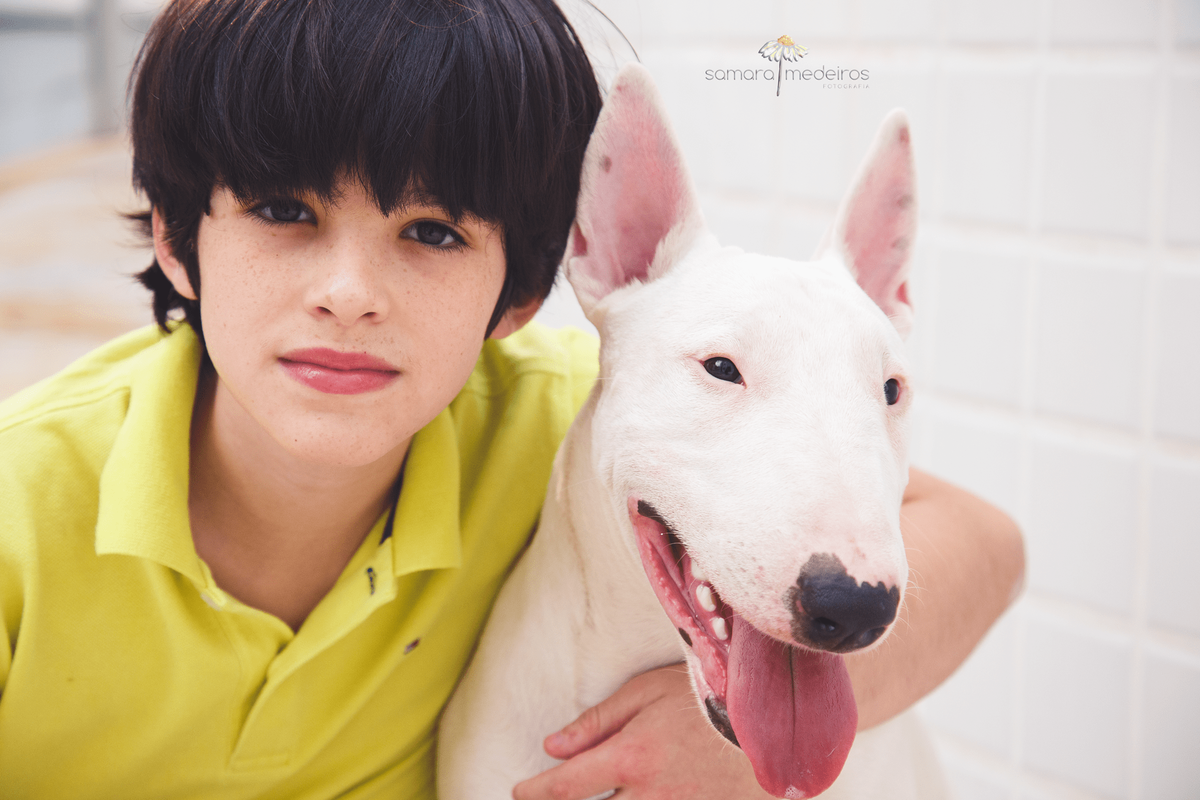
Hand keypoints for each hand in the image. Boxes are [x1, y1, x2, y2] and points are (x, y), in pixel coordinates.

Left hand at [512, 664, 772, 799]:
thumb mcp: (648, 693)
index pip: (567, 786)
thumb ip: (598, 722)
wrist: (771, 721)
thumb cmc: (705, 697)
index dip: (536, 793)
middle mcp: (650, 794)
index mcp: (631, 756)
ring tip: (604, 795)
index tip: (520, 791)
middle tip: (547, 799)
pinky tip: (632, 799)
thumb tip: (552, 746)